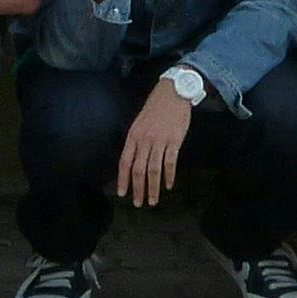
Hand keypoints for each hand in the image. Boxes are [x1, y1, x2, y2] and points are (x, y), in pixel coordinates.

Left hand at [115, 81, 196, 206]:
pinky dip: (169, 176)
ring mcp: (159, 141)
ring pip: (153, 170)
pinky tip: (169, 186)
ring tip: (153, 200)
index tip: (122, 193)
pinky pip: (170, 163)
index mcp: (133, 136)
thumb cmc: (156, 108)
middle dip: (137, 189)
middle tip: (138, 203)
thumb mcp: (139, 123)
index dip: (122, 180)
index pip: (124, 162)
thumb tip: (132, 162)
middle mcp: (144, 140)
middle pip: (138, 170)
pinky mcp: (174, 141)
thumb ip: (136, 142)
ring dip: (152, 188)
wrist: (173, 93)